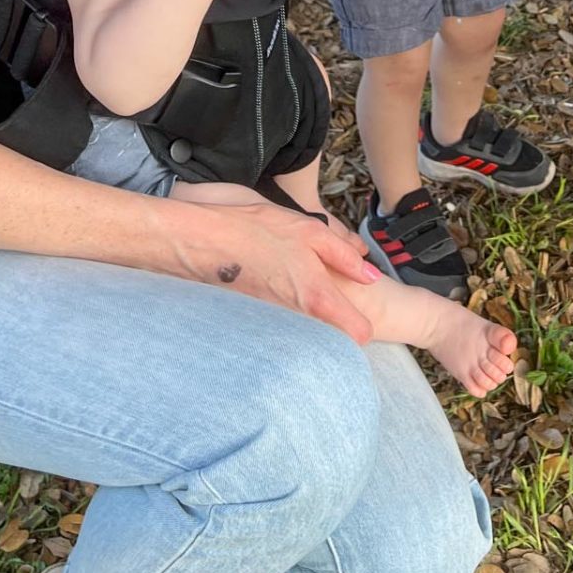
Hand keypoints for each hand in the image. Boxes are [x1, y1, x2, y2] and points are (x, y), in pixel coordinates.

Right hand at [178, 196, 381, 341]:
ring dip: (307, 325)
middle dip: (334, 327)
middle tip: (325, 302)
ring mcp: (276, 329)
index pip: (359, 336)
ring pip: (306, 340)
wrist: (202, 243)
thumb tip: (370, 274)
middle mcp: (298, 322)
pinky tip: (272, 295)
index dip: (363, 325)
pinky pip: (280, 336)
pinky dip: (282, 324)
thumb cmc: (256, 231)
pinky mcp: (256, 329)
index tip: (356, 313)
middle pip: (332, 342)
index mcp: (317, 297)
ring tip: (293, 294)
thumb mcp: (309, 230)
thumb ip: (345, 255)